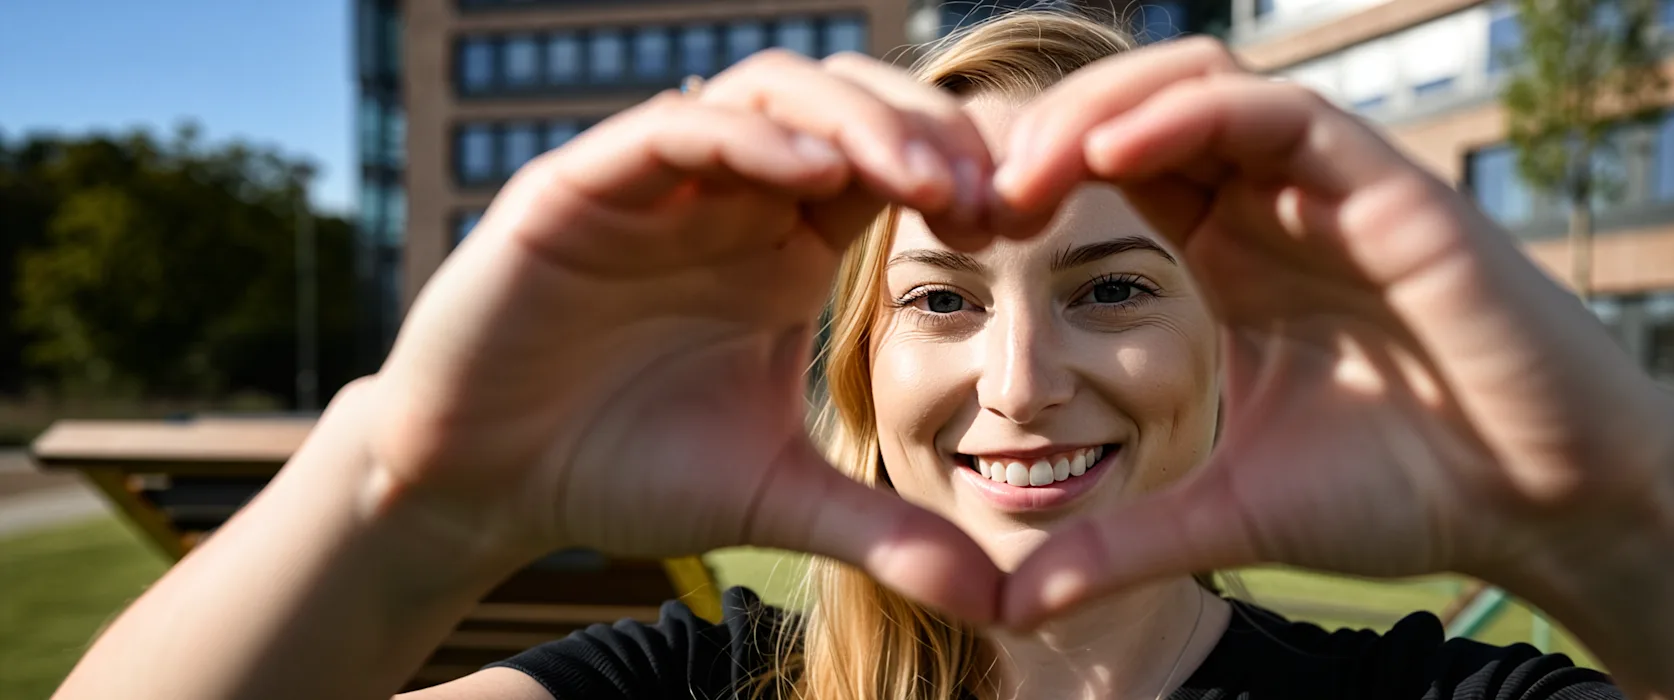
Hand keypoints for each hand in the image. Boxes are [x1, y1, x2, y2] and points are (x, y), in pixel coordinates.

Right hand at [369, 51, 1002, 620]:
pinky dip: (748, 140)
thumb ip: (883, 531)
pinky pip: (673, 131)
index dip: (961, 177)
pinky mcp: (578, 185)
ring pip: (771, 96)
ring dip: (856, 122)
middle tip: (993, 192)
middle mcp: (732, 194)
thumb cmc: (622, 471)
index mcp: (787, 242)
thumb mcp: (776, 497)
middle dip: (927, 133)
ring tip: (925, 178)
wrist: (483, 486)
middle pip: (850, 107)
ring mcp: (656, 181)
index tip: (1021, 223)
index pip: (892, 166)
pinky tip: (813, 176)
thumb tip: (1002, 599)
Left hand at [993, 38, 1673, 625]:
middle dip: (1041, 135)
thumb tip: (1012, 607)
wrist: (1546, 505)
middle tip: (959, 193)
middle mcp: (1274, 202)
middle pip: (1135, 108)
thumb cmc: (1406, 494)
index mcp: (1231, 251)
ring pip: (1198, 87)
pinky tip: (1113, 155)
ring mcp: (1332, 185)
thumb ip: (1123, 545)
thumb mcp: (1230, 516)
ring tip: (1020, 175)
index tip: (949, 231)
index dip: (1027, 181)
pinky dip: (1190, 117)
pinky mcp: (1391, 185)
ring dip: (1098, 113)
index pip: (1111, 170)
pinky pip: (1278, 114)